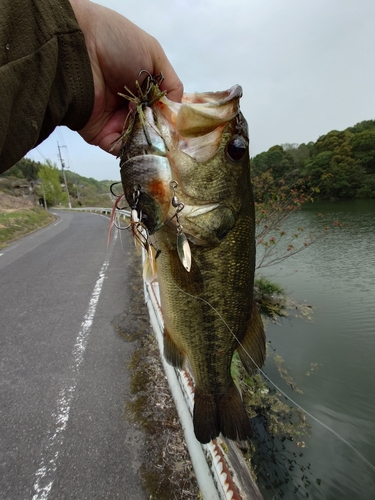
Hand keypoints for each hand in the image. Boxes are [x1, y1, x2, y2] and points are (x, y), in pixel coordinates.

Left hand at [69, 0, 182, 154]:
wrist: (79, 50)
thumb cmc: (116, 43)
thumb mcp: (153, 54)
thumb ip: (170, 83)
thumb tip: (177, 109)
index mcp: (142, 86)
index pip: (162, 108)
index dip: (171, 116)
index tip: (180, 125)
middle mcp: (130, 105)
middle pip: (152, 126)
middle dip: (161, 131)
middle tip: (170, 133)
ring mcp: (115, 121)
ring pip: (139, 139)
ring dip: (149, 140)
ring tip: (156, 137)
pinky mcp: (101, 134)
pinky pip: (121, 149)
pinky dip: (134, 150)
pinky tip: (144, 145)